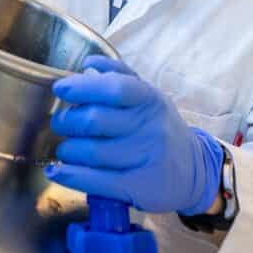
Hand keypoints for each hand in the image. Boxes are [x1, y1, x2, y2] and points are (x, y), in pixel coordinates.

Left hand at [45, 56, 223, 214]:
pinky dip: (71, 176)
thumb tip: (89, 64)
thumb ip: (120, 77)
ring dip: (68, 150)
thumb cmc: (159, 129)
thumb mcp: (149, 98)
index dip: (83, 87)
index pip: (115, 88)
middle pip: (96, 120)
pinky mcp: (140, 187)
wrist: (194, 171)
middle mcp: (151, 127)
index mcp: (150, 99)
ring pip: (92, 152)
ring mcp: (147, 158)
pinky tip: (57, 172)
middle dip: (67, 121)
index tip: (61, 88)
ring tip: (66, 149)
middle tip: (60, 124)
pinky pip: (97, 181)